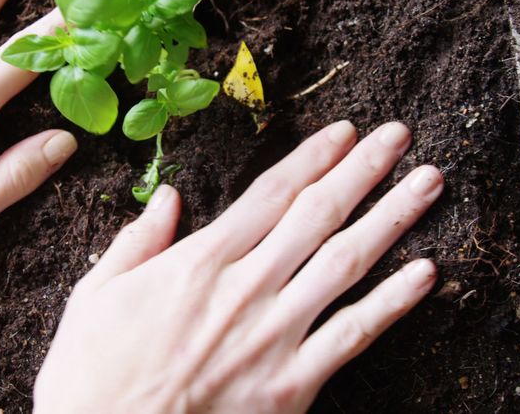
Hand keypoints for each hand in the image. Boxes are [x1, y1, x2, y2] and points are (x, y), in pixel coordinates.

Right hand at [34, 121, 442, 412]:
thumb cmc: (91, 380)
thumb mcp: (94, 297)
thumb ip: (137, 242)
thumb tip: (167, 197)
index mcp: (199, 263)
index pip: (270, 195)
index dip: (312, 158)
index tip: (343, 132)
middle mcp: (246, 289)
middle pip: (318, 215)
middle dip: (364, 170)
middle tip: (400, 135)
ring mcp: (274, 337)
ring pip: (346, 263)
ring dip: (392, 218)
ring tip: (428, 184)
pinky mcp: (292, 387)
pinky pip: (354, 335)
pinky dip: (394, 302)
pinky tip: (426, 273)